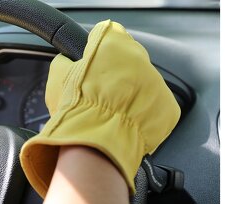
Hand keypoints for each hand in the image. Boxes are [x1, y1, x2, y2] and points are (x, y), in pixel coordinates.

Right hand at [20, 20, 180, 195]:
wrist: (96, 146)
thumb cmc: (76, 112)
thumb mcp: (57, 78)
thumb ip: (65, 62)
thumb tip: (68, 62)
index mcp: (113, 42)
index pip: (109, 37)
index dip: (99, 56)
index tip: (93, 72)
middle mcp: (140, 56)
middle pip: (130, 63)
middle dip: (119, 77)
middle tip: (104, 98)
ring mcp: (157, 82)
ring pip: (144, 86)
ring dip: (133, 97)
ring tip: (116, 117)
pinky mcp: (167, 107)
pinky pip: (157, 109)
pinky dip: (146, 116)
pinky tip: (129, 126)